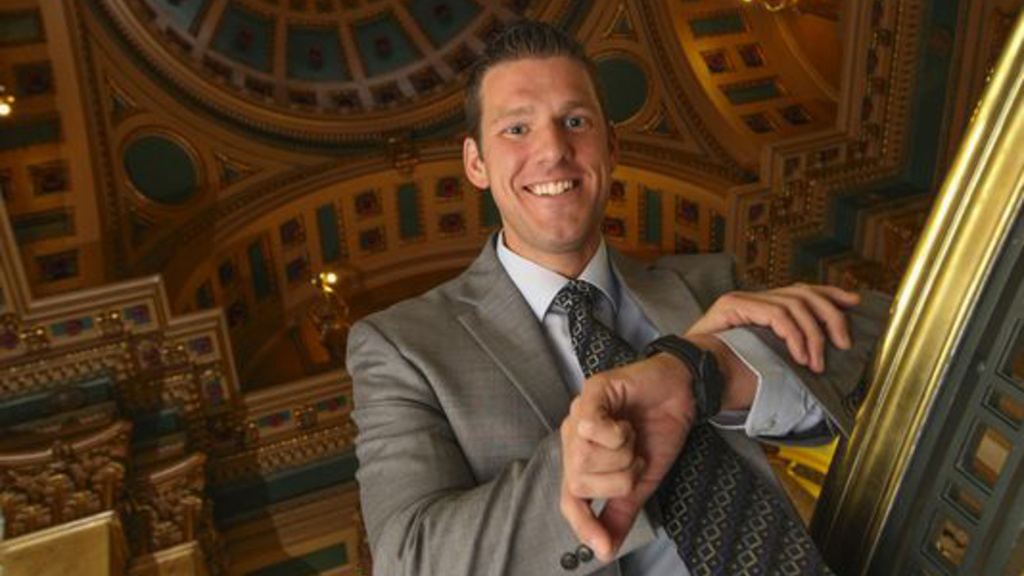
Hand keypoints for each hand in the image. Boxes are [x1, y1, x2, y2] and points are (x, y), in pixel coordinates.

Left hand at [560, 354, 696, 562]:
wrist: (682, 395)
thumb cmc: (656, 432)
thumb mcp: (640, 482)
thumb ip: (620, 513)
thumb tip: (605, 551)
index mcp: (580, 460)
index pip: (569, 499)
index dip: (583, 524)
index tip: (603, 548)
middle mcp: (573, 437)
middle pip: (580, 480)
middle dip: (619, 478)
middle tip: (635, 458)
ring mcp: (579, 413)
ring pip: (585, 457)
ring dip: (622, 453)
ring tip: (631, 437)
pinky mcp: (592, 391)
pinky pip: (591, 426)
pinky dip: (616, 433)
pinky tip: (626, 423)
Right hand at [686, 283, 858, 372]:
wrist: (686, 372)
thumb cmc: (719, 369)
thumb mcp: (762, 357)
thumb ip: (785, 348)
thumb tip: (819, 353)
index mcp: (761, 305)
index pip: (802, 289)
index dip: (830, 293)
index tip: (853, 302)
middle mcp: (752, 296)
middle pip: (804, 293)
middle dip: (831, 317)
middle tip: (842, 345)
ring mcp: (742, 299)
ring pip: (795, 304)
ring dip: (813, 335)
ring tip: (815, 362)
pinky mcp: (733, 305)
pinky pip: (777, 315)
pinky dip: (794, 335)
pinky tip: (799, 354)